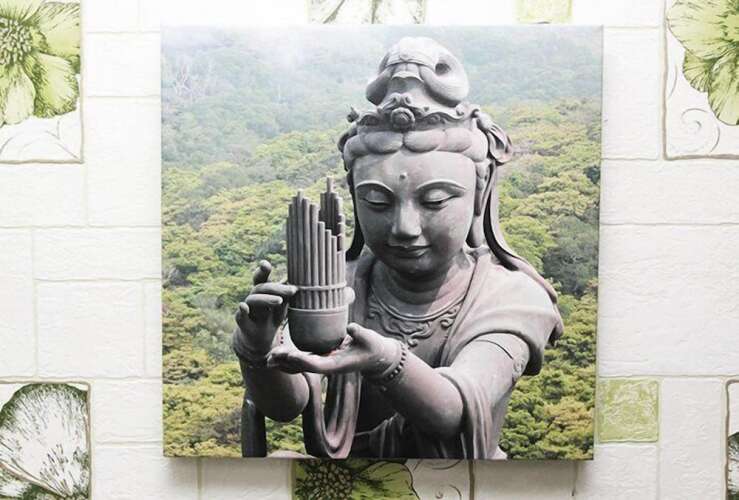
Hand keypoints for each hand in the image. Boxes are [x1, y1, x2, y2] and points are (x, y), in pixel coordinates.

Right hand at [234, 260, 297, 355]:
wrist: (261, 339)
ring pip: (252, 300)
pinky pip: (239, 315)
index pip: (262, 278)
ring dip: (266, 299)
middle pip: (261, 288)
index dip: (263, 270)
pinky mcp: (242, 322)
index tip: (264, 264)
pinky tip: (244, 307)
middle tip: (292, 290)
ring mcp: (248, 309)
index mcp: (263, 291)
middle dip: (276, 288)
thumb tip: (298, 284)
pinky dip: (242, 311)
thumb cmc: (272, 317)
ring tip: (279, 301)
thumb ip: (286, 296)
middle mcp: (254, 297)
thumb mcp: (282, 307)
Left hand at [267, 323, 398, 375]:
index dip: (301, 360)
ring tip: (268, 357)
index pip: (315, 364)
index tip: (288, 354)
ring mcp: (325, 363)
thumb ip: (360, 333)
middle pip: (303, 367)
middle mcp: (327, 366)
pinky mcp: (324, 358)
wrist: (377, 357)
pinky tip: (280, 353)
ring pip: (300, 365)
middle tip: (270, 355)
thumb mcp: (369, 338)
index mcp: (336, 364)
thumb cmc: (373, 347)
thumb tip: (351, 327)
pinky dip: (292, 358)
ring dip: (285, 362)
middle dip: (287, 362)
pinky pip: (304, 360)